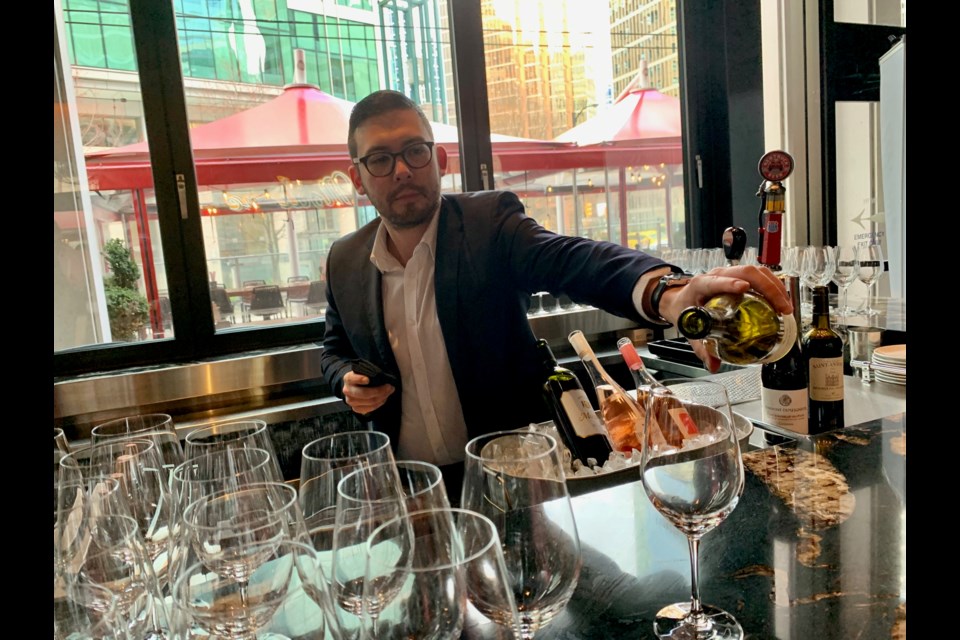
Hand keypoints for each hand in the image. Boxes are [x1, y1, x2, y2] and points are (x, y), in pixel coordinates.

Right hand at [342, 371, 395, 414]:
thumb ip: (370, 372)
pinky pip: (369, 408)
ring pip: (369, 402)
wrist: (356, 386)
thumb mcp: (364, 371)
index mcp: (348, 378)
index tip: (368, 379)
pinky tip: (384, 399)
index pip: (352, 378)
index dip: (359, 379)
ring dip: (382, 397)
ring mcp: (350, 401)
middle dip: (379, 390)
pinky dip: (379, 404)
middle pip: (364, 393)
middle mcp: (348, 390)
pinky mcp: (355, 408)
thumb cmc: (362, 377)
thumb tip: (382, 376)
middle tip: (389, 387)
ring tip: (389, 392)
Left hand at [658, 265, 792, 372]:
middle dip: (768, 288)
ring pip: (757, 272)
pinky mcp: (739, 276)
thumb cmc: (684, 307)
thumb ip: (700, 347)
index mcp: (701, 285)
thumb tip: (713, 364)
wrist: (681, 298)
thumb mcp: (688, 327)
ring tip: (785, 307)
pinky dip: (774, 286)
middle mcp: (718, 275)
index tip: (743, 288)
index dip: (730, 283)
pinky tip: (782, 301)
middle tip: (781, 308)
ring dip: (775, 287)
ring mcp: (730, 273)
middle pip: (746, 272)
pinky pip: (760, 276)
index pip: (716, 281)